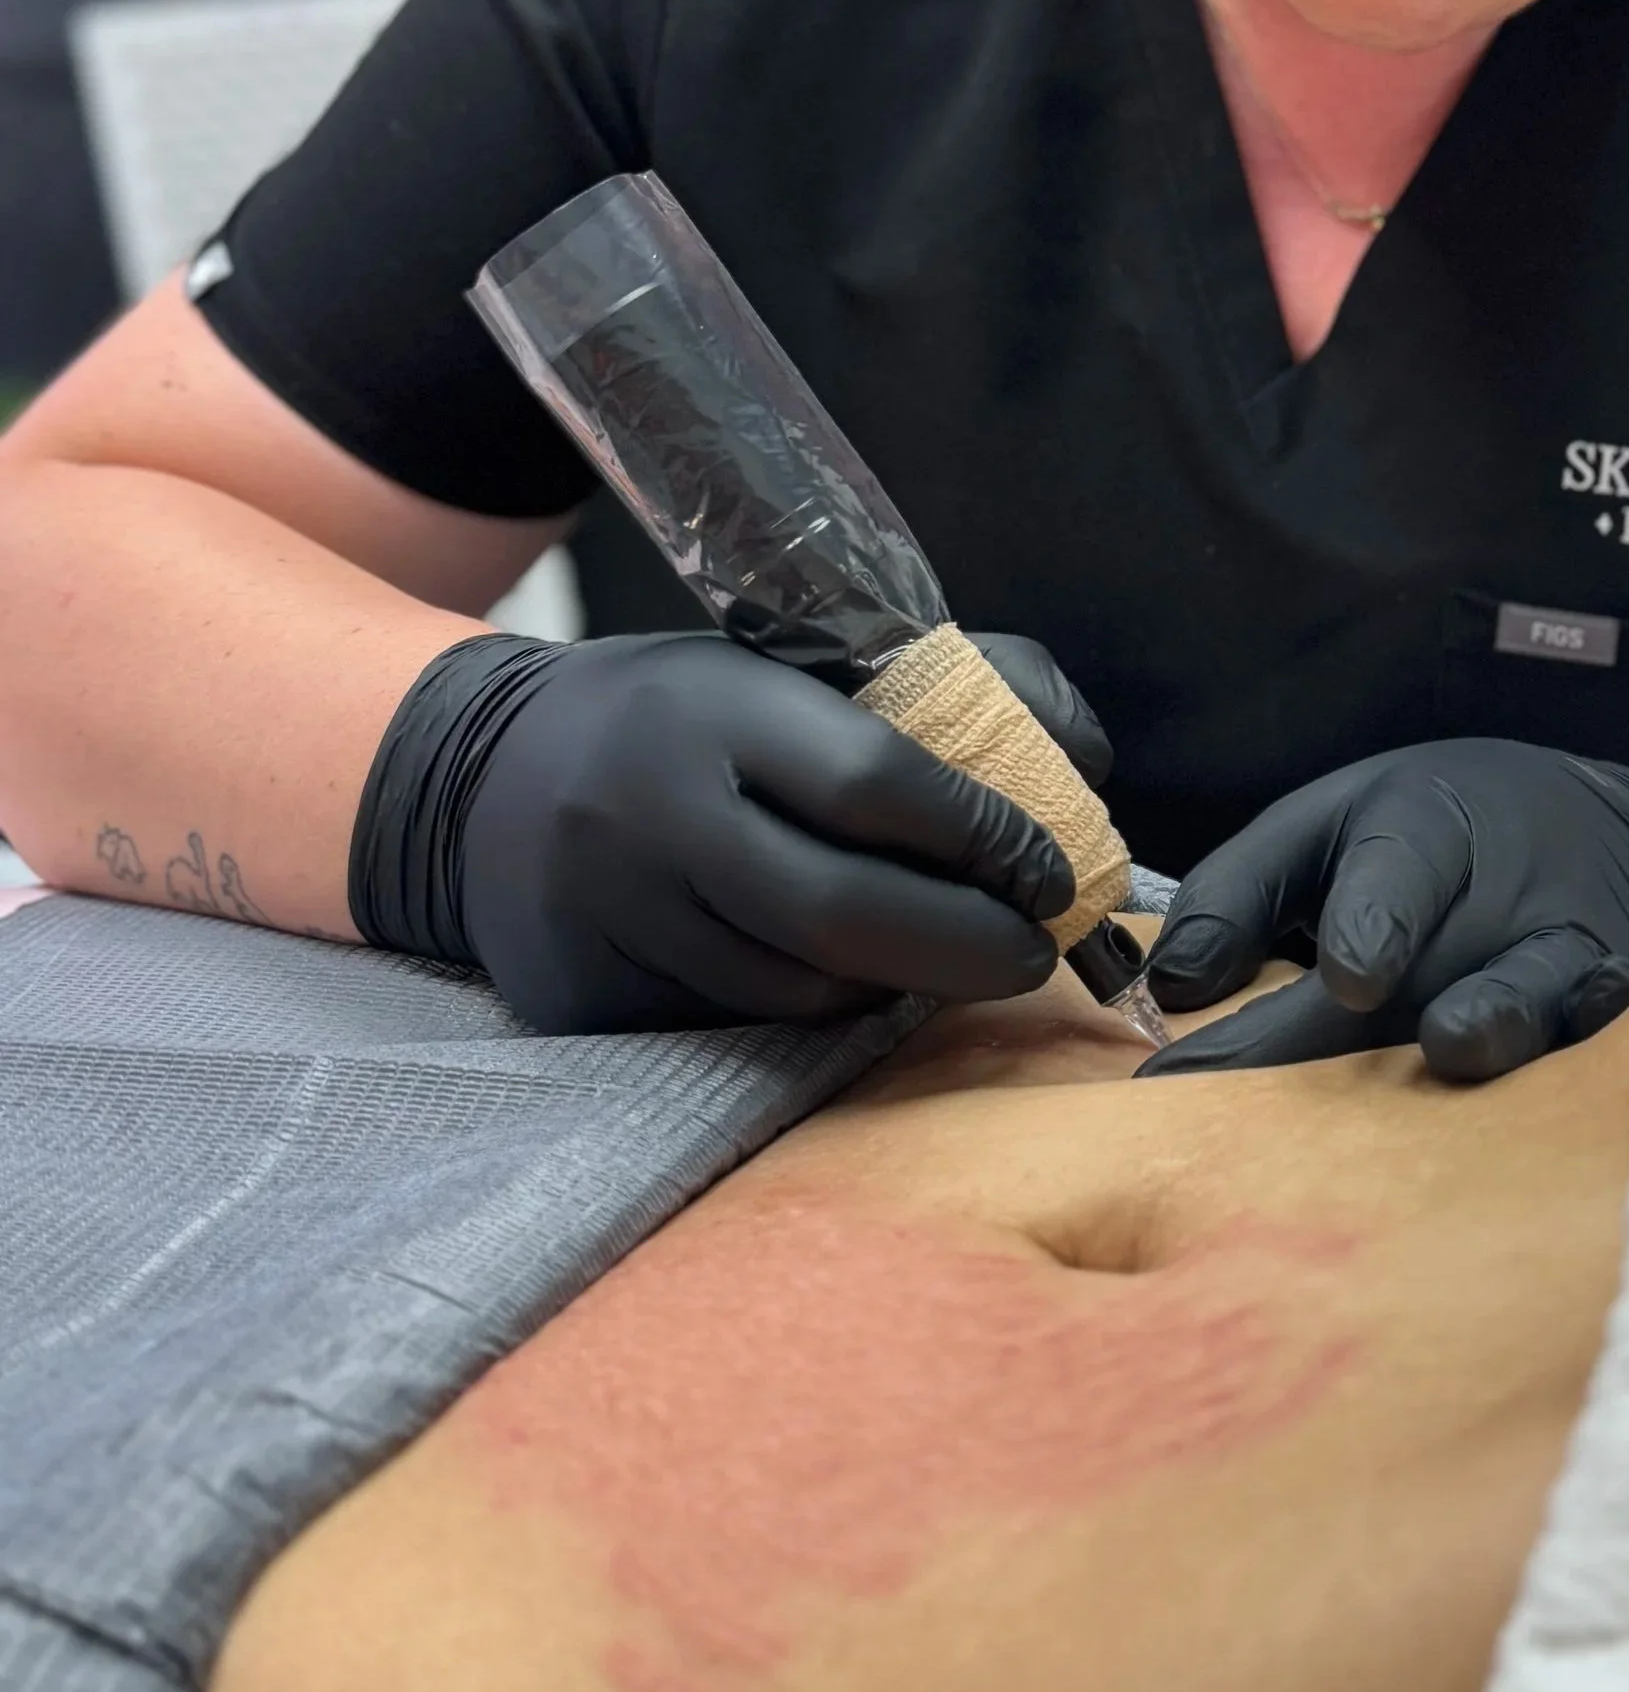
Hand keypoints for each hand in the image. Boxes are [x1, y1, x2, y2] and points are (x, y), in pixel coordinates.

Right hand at [460, 630, 1087, 1031]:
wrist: (480, 779)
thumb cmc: (682, 717)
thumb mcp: (790, 666)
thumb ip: (950, 689)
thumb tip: (1085, 762)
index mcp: (711, 706)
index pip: (875, 781)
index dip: (984, 836)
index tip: (1053, 868)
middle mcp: (648, 811)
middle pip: (842, 913)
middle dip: (966, 944)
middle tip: (1034, 952)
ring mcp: (606, 913)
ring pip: (798, 989)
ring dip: (897, 984)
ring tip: (943, 955)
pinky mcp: (585, 994)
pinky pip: (735, 1025)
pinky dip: (814, 1007)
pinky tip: (846, 976)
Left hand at [1140, 739, 1628, 1084]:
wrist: (1602, 835)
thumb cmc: (1428, 840)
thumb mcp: (1325, 826)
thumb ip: (1241, 891)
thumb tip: (1168, 990)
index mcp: (1427, 826)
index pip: (1402, 864)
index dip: (1378, 917)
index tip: (1347, 976)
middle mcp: (1506, 888)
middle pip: (1432, 962)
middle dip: (1349, 1036)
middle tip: (1255, 1115)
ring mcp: (1574, 952)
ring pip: (1534, 997)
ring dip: (1495, 1025)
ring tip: (1452, 1050)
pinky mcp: (1617, 1010)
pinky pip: (1602, 1042)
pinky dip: (1581, 1061)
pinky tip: (1555, 1100)